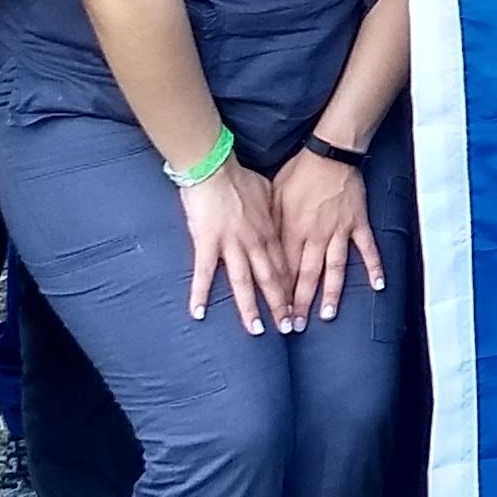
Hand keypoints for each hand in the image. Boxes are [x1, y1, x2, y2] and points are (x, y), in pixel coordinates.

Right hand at [179, 159, 290, 332]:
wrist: (215, 165)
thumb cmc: (240, 176)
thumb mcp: (267, 192)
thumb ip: (273, 210)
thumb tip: (278, 216)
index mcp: (270, 231)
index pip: (285, 265)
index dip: (292, 287)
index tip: (298, 305)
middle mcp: (254, 242)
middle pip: (270, 279)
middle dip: (280, 305)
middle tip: (287, 328)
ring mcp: (232, 245)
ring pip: (244, 283)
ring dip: (250, 308)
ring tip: (255, 330)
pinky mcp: (207, 243)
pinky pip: (205, 273)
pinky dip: (200, 294)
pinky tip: (198, 314)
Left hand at [266, 145, 383, 323]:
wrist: (329, 151)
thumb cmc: (298, 171)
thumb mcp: (274, 195)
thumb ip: (270, 224)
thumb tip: (262, 249)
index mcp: (292, 228)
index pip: (284, 268)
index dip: (279, 292)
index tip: (276, 312)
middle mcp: (315, 234)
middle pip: (307, 275)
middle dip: (301, 303)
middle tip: (296, 326)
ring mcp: (339, 231)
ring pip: (334, 268)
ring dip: (330, 293)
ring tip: (327, 315)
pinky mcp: (357, 223)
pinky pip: (367, 248)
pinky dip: (374, 267)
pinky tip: (378, 286)